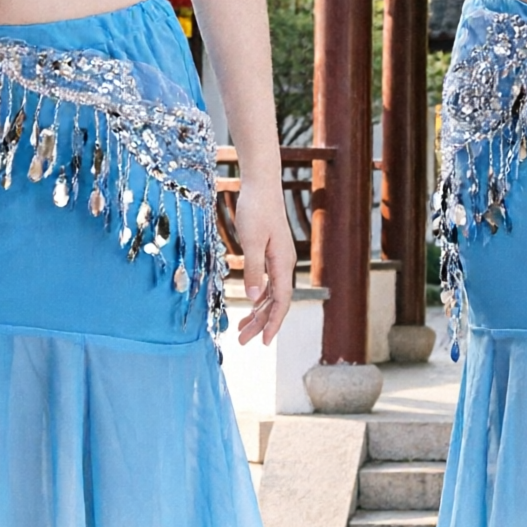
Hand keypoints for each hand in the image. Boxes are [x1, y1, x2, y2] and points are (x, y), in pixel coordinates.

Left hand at [232, 182, 295, 346]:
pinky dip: (258, 297)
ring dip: (258, 313)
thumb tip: (255, 298)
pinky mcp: (271, 253)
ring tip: (241, 330)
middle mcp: (285, 264)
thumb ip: (254, 269)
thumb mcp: (252, 240)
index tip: (264, 342)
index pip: (282, 301)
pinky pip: (268, 283)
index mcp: (283, 263)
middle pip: (276, 302)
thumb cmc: (256, 209)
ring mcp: (279, 259)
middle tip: (243, 342)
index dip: (273, 323)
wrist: (261, 185)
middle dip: (261, 323)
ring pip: (272, 294)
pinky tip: (249, 305)